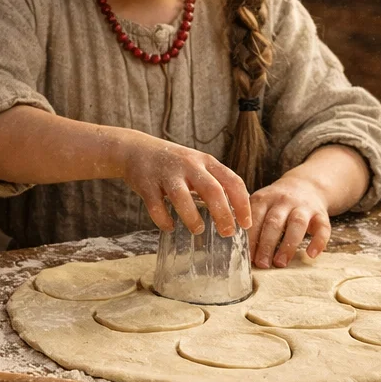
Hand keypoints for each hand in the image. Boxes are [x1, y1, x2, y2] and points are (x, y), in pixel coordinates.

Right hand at [118, 133, 251, 237]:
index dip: (242, 204)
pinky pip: (156, 206)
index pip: (232, 181)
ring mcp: (166, 174)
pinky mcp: (146, 184)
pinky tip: (169, 227)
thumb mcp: (197, 165)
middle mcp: (188, 165)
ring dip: (192, 217)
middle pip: (212, 190)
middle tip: (227, 232)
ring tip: (198, 229)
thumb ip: (214, 182)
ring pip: (182, 197)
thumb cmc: (172, 163)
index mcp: (205, 161)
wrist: (135, 149)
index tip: (246, 223)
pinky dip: (164, 220)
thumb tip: (235, 213)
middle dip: (223, 214)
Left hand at [249, 172, 331, 267]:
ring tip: (280, 263)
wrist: (306, 185)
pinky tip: (310, 255)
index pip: (255, 218)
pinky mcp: (321, 214)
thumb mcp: (261, 203)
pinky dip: (318, 241)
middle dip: (266, 244)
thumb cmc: (276, 203)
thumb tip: (237, 248)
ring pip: (297, 224)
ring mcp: (304, 206)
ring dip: (288, 245)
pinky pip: (323, 227)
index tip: (247, 257)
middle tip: (262, 264)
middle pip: (274, 222)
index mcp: (265, 198)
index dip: (251, 238)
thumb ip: (251, 220)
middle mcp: (284, 200)